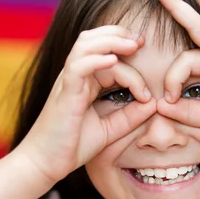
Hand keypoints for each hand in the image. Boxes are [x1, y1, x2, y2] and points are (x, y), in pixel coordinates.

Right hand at [15, 26, 155, 184]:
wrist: (45, 164)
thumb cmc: (72, 146)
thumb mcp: (109, 130)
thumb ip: (130, 117)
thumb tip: (153, 104)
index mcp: (85, 81)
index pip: (108, 56)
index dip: (130, 63)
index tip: (148, 90)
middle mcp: (75, 76)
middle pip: (93, 39)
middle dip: (119, 34)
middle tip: (141, 41)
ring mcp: (68, 82)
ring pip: (85, 45)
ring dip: (110, 41)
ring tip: (131, 45)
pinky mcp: (64, 93)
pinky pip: (78, 66)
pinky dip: (96, 59)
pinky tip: (113, 61)